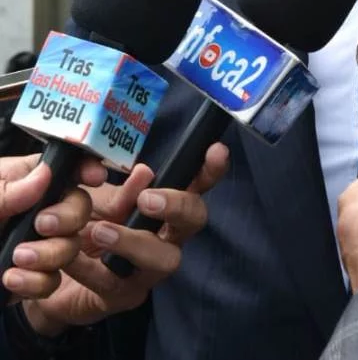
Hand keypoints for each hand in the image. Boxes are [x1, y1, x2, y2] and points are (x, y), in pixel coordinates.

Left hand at [1, 154, 105, 300]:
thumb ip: (7, 191)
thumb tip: (45, 176)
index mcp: (25, 180)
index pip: (66, 167)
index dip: (86, 168)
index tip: (94, 177)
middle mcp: (37, 210)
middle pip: (80, 208)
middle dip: (68, 217)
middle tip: (43, 225)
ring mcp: (36, 244)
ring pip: (71, 247)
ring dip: (50, 254)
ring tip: (18, 259)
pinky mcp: (30, 278)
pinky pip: (52, 281)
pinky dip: (36, 282)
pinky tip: (11, 280)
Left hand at [23, 143, 228, 336]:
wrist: (50, 273)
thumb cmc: (84, 226)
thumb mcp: (99, 202)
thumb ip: (122, 192)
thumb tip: (145, 172)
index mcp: (164, 208)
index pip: (196, 186)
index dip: (210, 170)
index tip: (217, 150)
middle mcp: (167, 238)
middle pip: (195, 221)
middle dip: (177, 206)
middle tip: (147, 200)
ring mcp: (149, 271)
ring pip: (164, 259)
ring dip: (134, 243)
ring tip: (99, 232)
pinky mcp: (122, 298)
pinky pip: (113, 283)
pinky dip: (90, 268)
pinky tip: (70, 256)